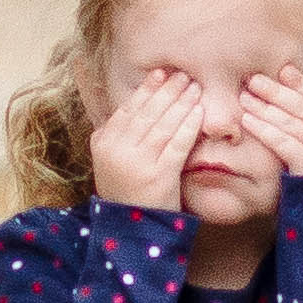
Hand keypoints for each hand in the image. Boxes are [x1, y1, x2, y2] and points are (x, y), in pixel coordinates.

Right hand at [89, 68, 216, 211]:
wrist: (130, 228)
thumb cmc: (125, 189)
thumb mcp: (109, 159)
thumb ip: (115, 131)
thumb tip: (132, 98)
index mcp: (103, 142)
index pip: (128, 109)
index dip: (146, 90)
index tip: (161, 74)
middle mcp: (117, 150)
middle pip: (147, 113)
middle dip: (167, 91)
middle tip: (184, 76)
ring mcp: (138, 163)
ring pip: (163, 125)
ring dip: (181, 104)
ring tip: (194, 89)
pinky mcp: (159, 176)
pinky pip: (177, 144)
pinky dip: (189, 126)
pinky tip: (199, 113)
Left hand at [228, 68, 302, 183]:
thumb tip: (291, 75)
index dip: (302, 83)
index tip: (283, 71)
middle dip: (276, 92)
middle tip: (254, 80)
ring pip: (290, 123)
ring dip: (264, 108)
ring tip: (245, 98)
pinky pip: (283, 142)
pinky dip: (263, 129)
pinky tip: (247, 121)